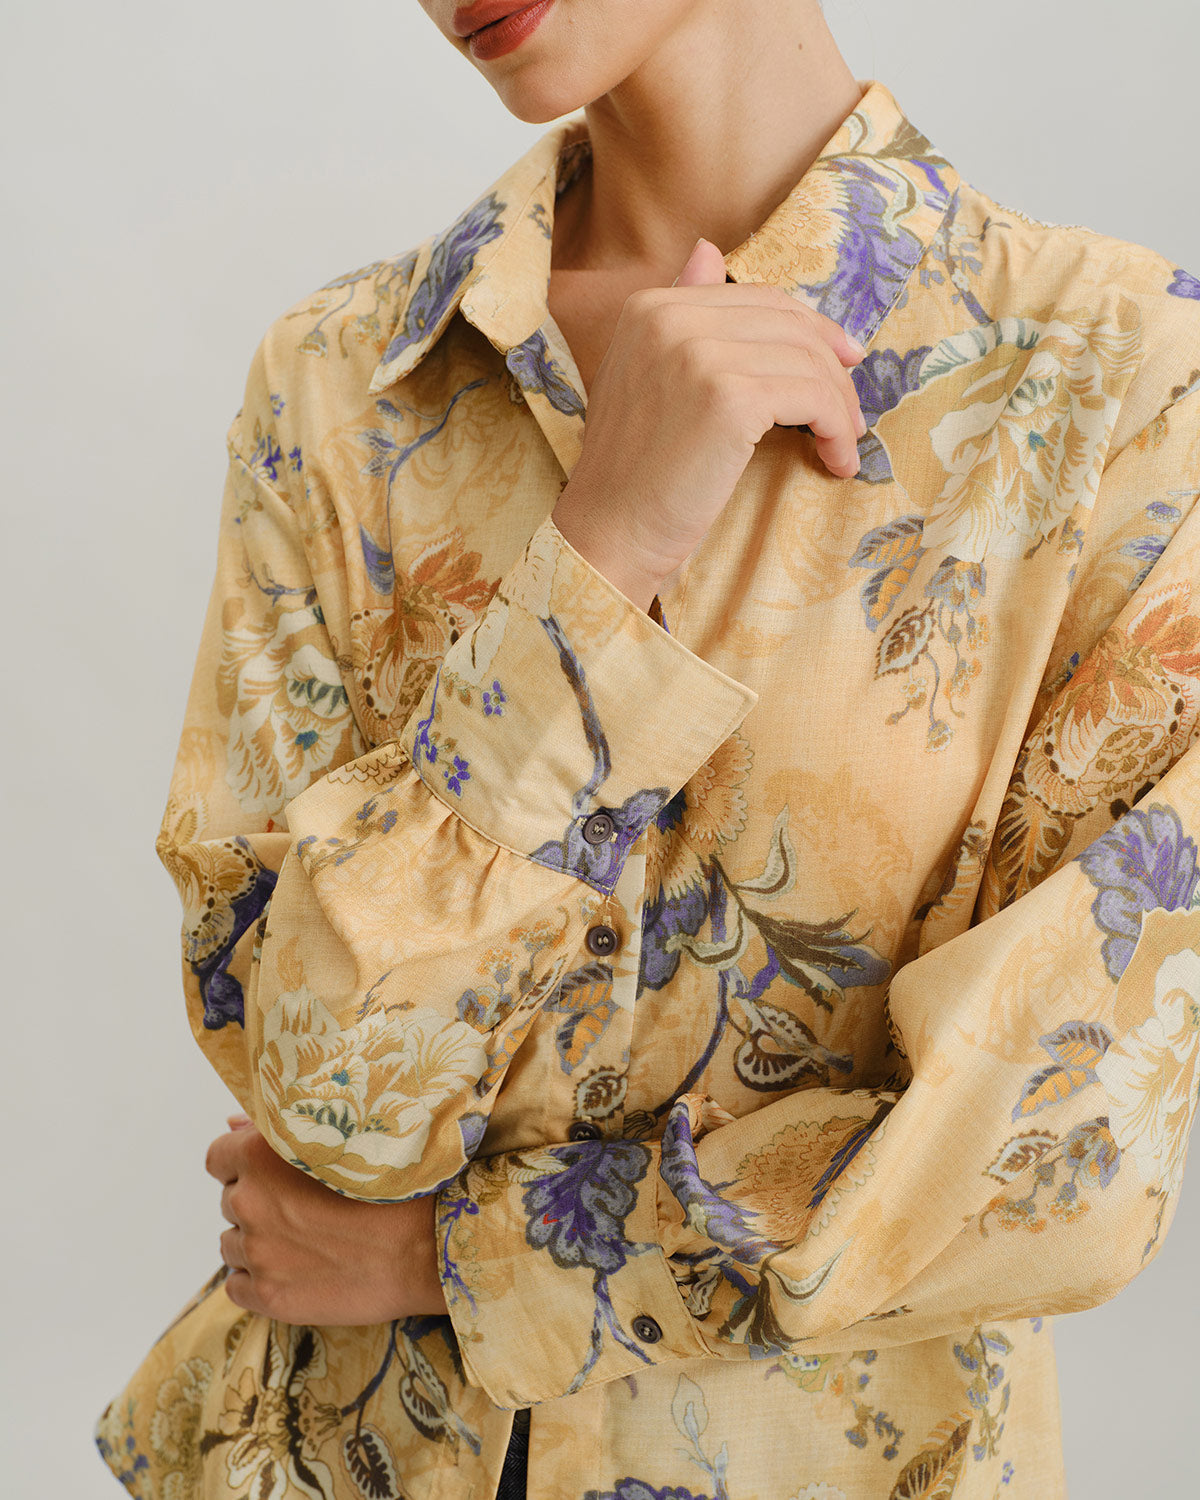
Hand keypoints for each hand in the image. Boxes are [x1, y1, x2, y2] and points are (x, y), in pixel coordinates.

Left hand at [205, 1112, 447, 1324]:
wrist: (425, 1245)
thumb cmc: (389, 1184)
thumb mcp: (336, 1139)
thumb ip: (271, 1131)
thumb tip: (231, 1122)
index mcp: (260, 1156)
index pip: (218, 1157)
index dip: (243, 1164)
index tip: (271, 1173)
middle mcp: (250, 1202)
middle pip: (231, 1201)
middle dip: (258, 1203)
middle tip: (303, 1207)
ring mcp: (256, 1252)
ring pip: (233, 1244)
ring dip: (257, 1242)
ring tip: (305, 1241)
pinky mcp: (267, 1295)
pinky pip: (236, 1286)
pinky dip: (257, 1279)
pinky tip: (295, 1270)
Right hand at [552, 235, 867, 610]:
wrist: (609, 533)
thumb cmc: (632, 472)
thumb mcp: (646, 376)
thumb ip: (681, 312)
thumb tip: (707, 249)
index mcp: (650, 305)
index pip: (759, 300)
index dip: (811, 331)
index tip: (843, 366)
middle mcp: (670, 316)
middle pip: (790, 325)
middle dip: (832, 370)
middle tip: (849, 417)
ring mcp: (699, 353)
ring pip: (808, 362)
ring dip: (839, 407)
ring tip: (843, 446)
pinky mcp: (729, 397)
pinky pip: (812, 398)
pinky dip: (836, 430)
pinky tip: (835, 460)